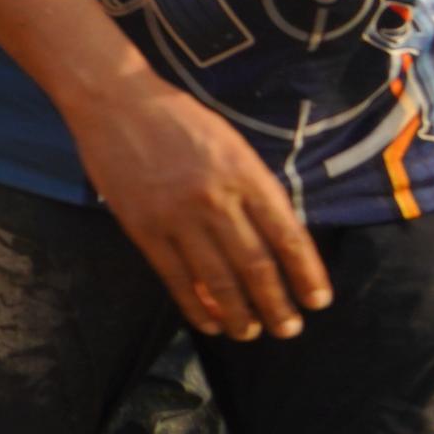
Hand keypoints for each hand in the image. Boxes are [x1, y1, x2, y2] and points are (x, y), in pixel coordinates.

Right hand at [69, 70, 332, 340]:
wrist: (116, 101)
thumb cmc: (180, 120)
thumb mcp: (232, 146)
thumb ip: (255, 190)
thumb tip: (275, 243)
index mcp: (245, 176)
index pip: (288, 237)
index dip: (307, 275)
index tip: (318, 301)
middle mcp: (216, 200)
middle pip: (257, 267)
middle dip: (278, 306)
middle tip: (289, 329)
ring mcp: (177, 217)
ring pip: (218, 282)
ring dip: (240, 316)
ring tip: (251, 332)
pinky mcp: (143, 229)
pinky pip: (176, 280)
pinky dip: (196, 308)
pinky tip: (209, 323)